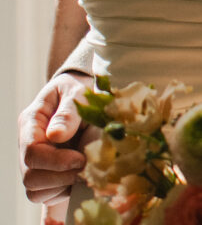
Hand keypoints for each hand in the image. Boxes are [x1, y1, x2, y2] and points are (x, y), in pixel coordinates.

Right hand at [19, 72, 88, 204]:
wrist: (87, 97)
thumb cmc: (81, 91)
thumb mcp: (77, 92)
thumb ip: (69, 112)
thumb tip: (55, 135)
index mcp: (31, 122)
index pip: (31, 152)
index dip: (55, 161)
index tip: (80, 158)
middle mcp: (28, 145)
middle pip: (30, 177)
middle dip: (60, 176)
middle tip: (85, 165)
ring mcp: (35, 163)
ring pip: (36, 191)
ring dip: (63, 185)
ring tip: (84, 169)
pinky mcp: (46, 176)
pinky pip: (47, 197)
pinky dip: (64, 192)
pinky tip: (76, 179)